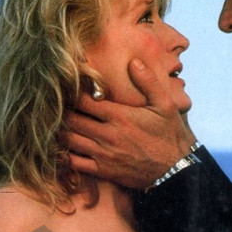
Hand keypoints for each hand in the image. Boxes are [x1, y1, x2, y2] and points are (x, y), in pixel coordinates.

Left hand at [66, 59, 196, 188]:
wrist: (175, 170)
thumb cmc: (170, 135)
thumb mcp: (165, 105)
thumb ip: (148, 82)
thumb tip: (134, 61)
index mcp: (119, 116)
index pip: (84, 100)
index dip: (72, 92)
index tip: (68, 87)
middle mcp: (107, 134)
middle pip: (71, 120)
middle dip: (61, 111)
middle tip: (56, 105)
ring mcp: (103, 154)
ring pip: (69, 140)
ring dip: (61, 131)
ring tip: (56, 123)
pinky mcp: (103, 170)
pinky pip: (74, 163)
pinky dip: (64, 154)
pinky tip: (64, 147)